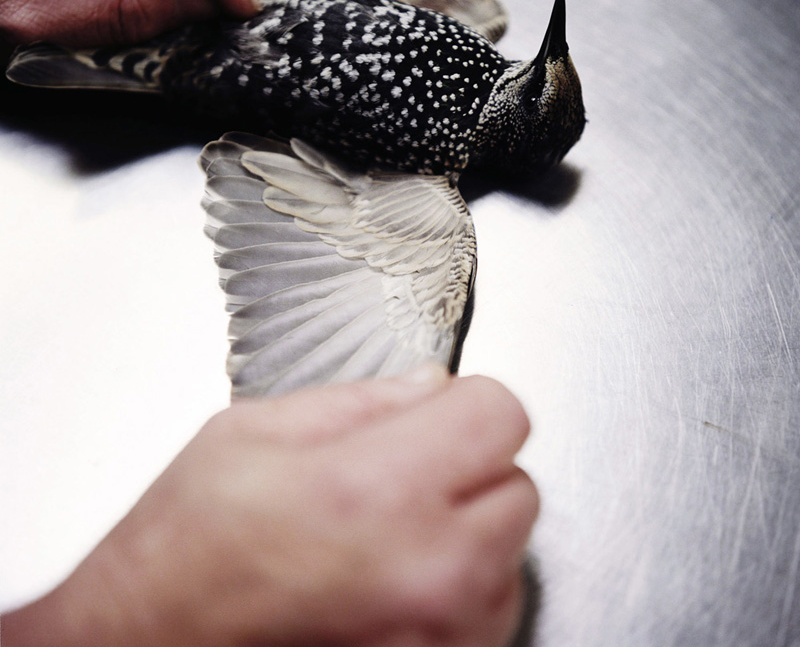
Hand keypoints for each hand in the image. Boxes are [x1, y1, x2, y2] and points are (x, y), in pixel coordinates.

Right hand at [2, 365, 538, 646]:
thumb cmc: (184, 553)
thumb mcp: (253, 433)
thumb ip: (362, 401)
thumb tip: (429, 386)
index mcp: (377, 489)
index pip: (500, 414)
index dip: (466, 404)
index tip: (441, 412)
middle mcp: (429, 571)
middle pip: (517, 480)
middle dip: (468, 465)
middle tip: (404, 473)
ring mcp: (443, 635)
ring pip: (512, 547)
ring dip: (466, 529)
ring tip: (388, 535)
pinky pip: (492, 606)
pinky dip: (459, 585)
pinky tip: (395, 578)